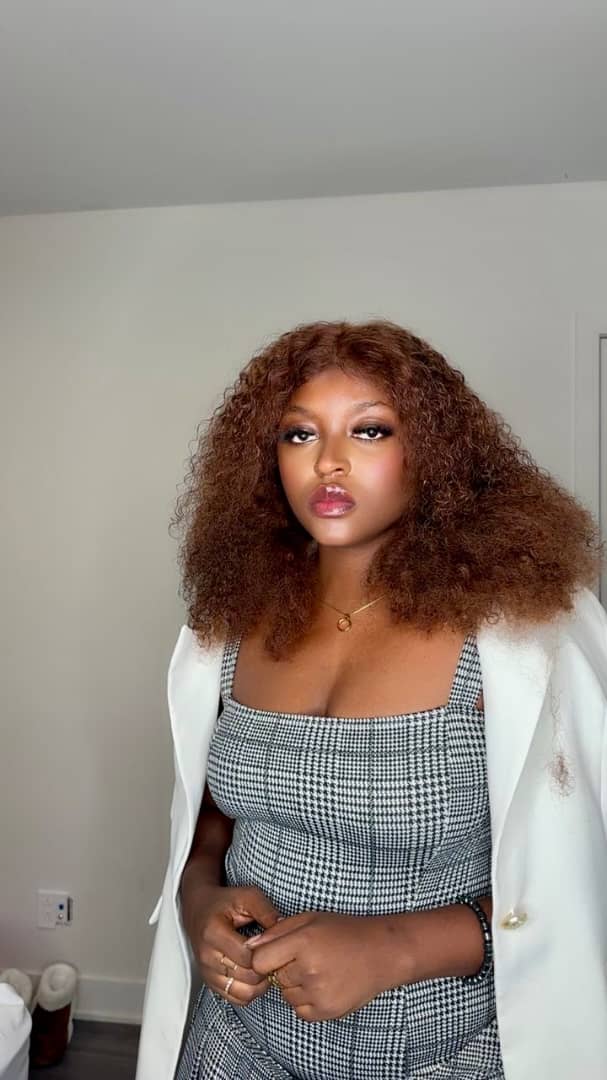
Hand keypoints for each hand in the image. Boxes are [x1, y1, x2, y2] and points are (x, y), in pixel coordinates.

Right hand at [183, 882, 281, 1005]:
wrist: (198, 908)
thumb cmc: (224, 901)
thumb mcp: (247, 896)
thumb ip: (266, 911)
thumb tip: (286, 929)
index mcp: (213, 932)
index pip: (247, 957)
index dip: (265, 953)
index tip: (272, 943)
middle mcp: (206, 956)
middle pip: (247, 978)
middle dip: (265, 968)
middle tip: (273, 955)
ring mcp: (207, 972)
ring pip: (243, 993)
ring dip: (259, 983)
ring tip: (264, 965)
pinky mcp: (210, 982)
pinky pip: (236, 999)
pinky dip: (249, 991)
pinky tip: (254, 974)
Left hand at [246, 910, 409, 1020]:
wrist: (382, 952)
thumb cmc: (345, 931)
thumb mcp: (310, 918)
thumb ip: (277, 931)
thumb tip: (250, 946)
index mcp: (303, 942)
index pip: (259, 960)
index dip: (264, 957)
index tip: (275, 953)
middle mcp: (309, 969)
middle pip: (274, 977)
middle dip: (283, 969)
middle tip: (307, 958)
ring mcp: (319, 993)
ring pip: (287, 995)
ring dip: (295, 985)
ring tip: (318, 970)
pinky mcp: (328, 1011)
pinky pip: (300, 1010)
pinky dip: (306, 1000)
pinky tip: (323, 984)